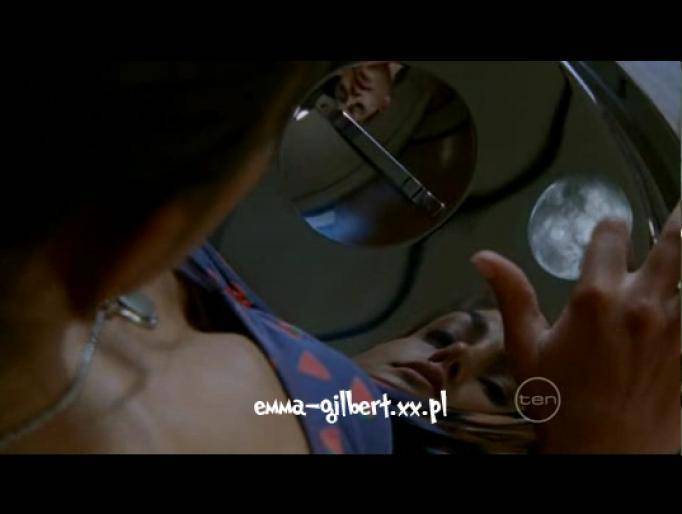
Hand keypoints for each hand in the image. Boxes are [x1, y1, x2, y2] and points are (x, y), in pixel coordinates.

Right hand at [471, 204, 680, 453]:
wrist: (605, 453)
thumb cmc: (559, 401)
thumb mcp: (527, 346)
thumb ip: (511, 295)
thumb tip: (482, 257)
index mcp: (596, 298)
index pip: (611, 236)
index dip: (611, 226)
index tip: (612, 227)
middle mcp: (643, 304)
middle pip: (675, 241)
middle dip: (679, 217)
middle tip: (680, 204)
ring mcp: (677, 328)